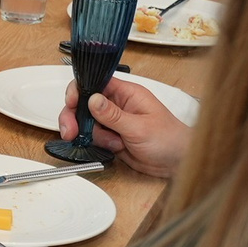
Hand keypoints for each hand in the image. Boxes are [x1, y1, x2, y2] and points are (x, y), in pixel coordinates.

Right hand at [58, 77, 189, 179]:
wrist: (177, 164)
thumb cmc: (170, 140)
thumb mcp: (139, 127)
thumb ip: (113, 114)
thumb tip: (92, 99)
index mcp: (127, 94)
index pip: (96, 83)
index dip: (80, 90)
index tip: (70, 103)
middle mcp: (118, 105)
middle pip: (85, 103)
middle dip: (75, 117)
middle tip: (71, 131)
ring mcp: (114, 122)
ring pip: (87, 122)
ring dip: (92, 134)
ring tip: (111, 143)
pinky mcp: (112, 137)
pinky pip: (93, 137)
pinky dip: (97, 144)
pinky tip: (112, 149)